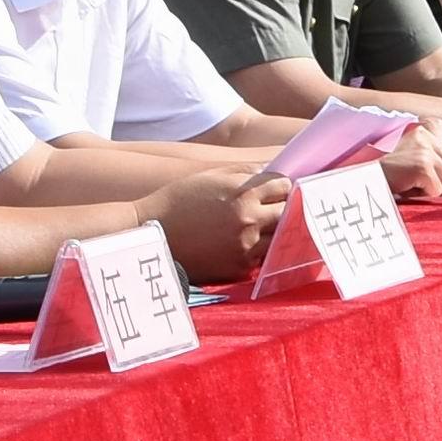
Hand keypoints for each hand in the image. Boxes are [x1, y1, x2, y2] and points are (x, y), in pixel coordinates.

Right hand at [160, 171, 288, 279]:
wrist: (153, 235)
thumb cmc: (180, 200)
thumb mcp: (212, 176)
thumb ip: (246, 173)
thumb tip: (271, 172)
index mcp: (244, 194)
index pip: (284, 186)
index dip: (281, 186)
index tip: (276, 189)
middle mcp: (249, 221)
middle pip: (288, 212)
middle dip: (284, 207)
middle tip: (276, 207)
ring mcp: (246, 247)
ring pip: (280, 239)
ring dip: (275, 232)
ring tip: (263, 226)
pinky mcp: (238, 268)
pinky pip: (262, 258)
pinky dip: (260, 250)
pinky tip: (247, 243)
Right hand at [376, 119, 441, 202]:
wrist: (371, 176)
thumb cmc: (398, 171)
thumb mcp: (424, 157)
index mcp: (432, 125)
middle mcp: (430, 133)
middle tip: (429, 187)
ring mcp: (426, 148)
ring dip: (433, 189)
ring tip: (414, 183)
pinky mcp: (422, 164)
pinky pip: (437, 189)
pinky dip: (424, 194)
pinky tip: (409, 186)